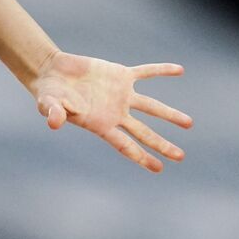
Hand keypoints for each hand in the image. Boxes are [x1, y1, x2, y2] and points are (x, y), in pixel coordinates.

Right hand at [30, 50, 192, 172]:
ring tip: (189, 124)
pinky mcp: (120, 75)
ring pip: (151, 107)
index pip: (125, 145)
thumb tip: (55, 122)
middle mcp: (115, 113)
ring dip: (169, 115)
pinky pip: (145, 73)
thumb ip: (54, 113)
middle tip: (180, 156)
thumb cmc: (49, 95)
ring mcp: (120, 95)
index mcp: (101, 125)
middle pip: (144, 132)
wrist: (52, 73)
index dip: (141, 156)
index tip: (159, 168)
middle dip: (161, 144)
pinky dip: (161, 70)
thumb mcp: (48, 105)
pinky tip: (179, 70)